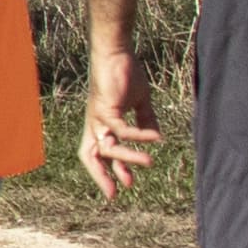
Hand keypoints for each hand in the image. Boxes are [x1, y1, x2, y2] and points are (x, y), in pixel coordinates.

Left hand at [80, 47, 160, 201]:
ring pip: (107, 147)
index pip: (101, 153)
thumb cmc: (125, 75)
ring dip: (128, 158)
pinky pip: (121, 129)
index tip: (125, 186)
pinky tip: (155, 138)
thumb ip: (146, 120)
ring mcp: (98, 117)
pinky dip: (138, 135)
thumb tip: (158, 138)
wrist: (117, 54)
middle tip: (115, 193)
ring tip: (151, 163)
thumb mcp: (140, 102)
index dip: (110, 171)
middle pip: (90, 155)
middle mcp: (96, 124)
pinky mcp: (105, 108)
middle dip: (101, 175)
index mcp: (102, 125)